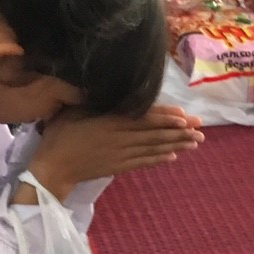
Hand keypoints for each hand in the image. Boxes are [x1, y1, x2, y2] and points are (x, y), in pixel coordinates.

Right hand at [29, 105, 202, 197]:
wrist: (53, 168)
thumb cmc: (60, 134)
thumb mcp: (72, 110)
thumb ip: (91, 99)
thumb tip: (108, 85)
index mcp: (110, 122)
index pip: (143, 118)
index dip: (165, 117)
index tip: (184, 115)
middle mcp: (120, 139)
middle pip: (155, 133)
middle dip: (179, 131)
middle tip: (200, 128)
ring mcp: (121, 155)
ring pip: (153, 148)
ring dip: (176, 144)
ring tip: (195, 142)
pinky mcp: (119, 167)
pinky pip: (144, 162)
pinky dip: (159, 159)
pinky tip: (174, 156)